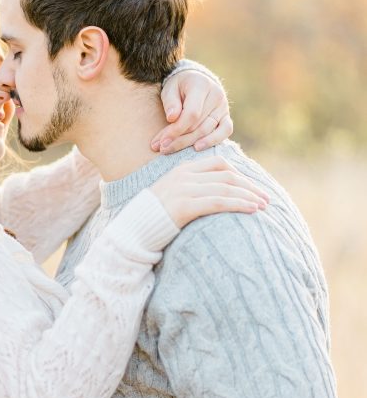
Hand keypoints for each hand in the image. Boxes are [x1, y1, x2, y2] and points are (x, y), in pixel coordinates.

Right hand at [151, 156, 268, 227]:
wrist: (131, 233)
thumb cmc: (152, 220)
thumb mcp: (171, 198)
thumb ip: (190, 191)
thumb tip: (212, 197)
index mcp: (182, 170)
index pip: (219, 164)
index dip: (240, 175)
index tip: (254, 188)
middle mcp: (184, 176)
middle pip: (227, 175)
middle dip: (250, 186)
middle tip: (266, 198)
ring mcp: (183, 189)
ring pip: (226, 187)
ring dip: (249, 196)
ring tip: (264, 205)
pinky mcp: (184, 206)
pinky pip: (219, 201)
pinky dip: (239, 204)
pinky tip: (252, 210)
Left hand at [153, 69, 231, 154]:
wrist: (195, 80)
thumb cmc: (179, 86)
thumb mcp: (170, 89)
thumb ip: (171, 102)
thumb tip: (172, 118)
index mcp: (202, 85)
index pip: (192, 113)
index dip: (177, 129)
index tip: (162, 140)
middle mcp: (216, 96)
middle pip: (198, 125)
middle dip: (178, 139)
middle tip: (161, 148)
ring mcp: (223, 107)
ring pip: (207, 131)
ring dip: (187, 143)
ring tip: (169, 150)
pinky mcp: (226, 116)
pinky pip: (225, 131)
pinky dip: (212, 141)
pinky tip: (196, 148)